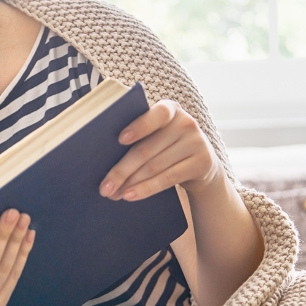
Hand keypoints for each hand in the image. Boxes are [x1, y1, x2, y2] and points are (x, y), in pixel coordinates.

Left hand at [98, 99, 224, 200]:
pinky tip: (130, 195)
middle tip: (104, 187)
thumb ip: (139, 137)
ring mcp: (196, 142)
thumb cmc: (167, 146)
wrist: (202, 164)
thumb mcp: (157, 135)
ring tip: (113, 194)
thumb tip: (103, 158)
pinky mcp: (202, 163)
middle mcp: (185, 122)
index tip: (120, 139)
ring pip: (154, 166)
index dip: (139, 127)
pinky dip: (146, 189)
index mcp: (170, 109)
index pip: (156, 114)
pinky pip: (167, 178)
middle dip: (122, 171)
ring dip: (130, 183)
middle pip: (146, 149)